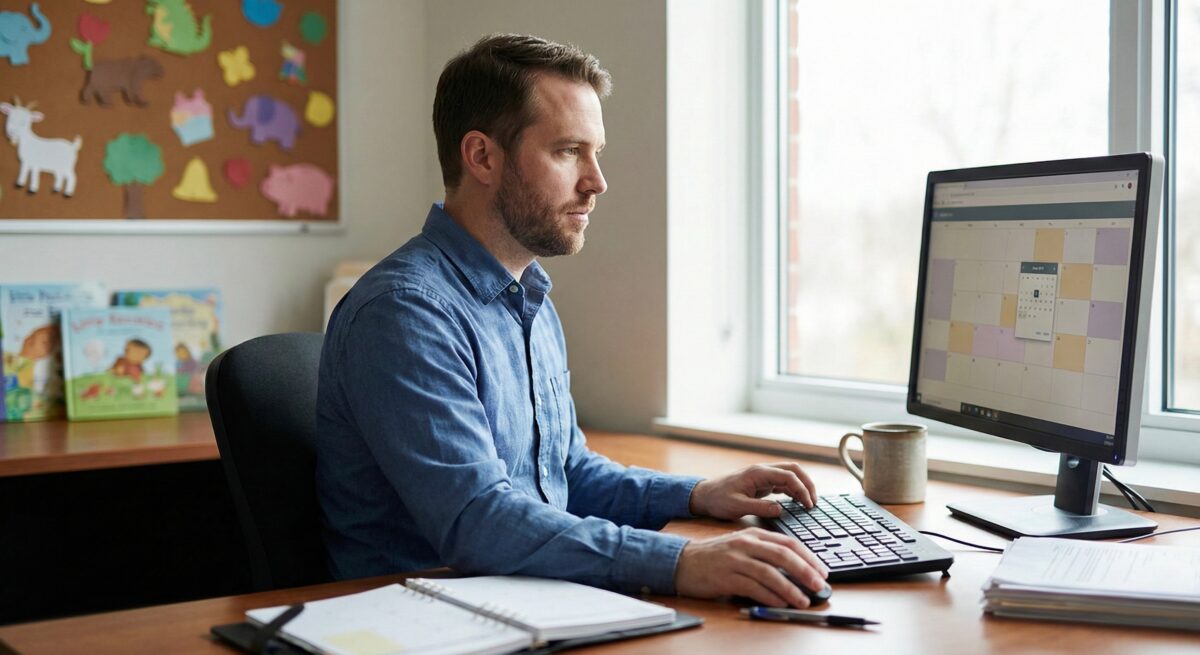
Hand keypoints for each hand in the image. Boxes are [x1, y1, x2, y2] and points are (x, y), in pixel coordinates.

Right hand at [674, 528, 828, 607]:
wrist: (683, 561)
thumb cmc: (715, 557)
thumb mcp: (741, 546)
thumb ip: (765, 553)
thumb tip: (794, 569)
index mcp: (753, 535)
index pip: (787, 542)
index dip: (808, 556)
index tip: (821, 570)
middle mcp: (745, 544)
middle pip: (782, 555)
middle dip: (805, 571)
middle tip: (819, 584)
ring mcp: (735, 560)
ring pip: (770, 573)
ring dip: (790, 588)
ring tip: (803, 600)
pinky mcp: (726, 577)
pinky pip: (753, 588)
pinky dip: (769, 597)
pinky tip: (780, 604)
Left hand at [688, 462, 816, 519]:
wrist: (704, 496)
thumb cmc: (718, 500)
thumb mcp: (737, 506)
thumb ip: (759, 507)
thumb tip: (780, 509)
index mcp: (758, 473)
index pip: (788, 475)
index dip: (801, 489)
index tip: (808, 504)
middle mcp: (762, 471)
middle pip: (793, 470)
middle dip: (807, 484)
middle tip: (814, 502)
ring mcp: (763, 476)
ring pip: (790, 475)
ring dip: (801, 486)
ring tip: (809, 504)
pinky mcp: (762, 483)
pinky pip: (783, 483)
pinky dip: (793, 491)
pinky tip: (798, 503)